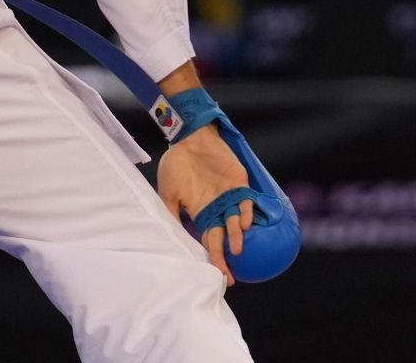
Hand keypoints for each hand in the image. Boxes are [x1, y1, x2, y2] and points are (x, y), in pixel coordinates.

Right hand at [157, 123, 255, 284]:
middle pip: (224, 238)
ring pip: (237, 221)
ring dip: (238, 236)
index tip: (215, 278)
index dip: (212, 259)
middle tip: (231, 277)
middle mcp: (217, 208)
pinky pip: (246, 200)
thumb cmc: (176, 165)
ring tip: (238, 249)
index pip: (209, 241)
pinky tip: (247, 223)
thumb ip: (173, 215)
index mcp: (201, 213)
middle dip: (227, 257)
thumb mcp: (168, 193)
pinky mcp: (239, 182)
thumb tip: (172, 240)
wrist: (190, 138)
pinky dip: (247, 211)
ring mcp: (230, 196)